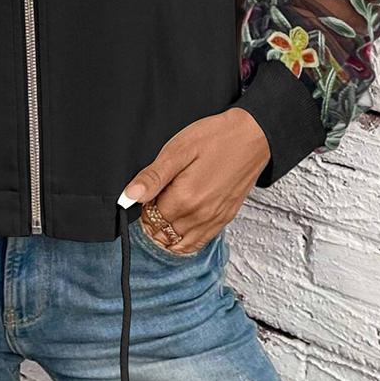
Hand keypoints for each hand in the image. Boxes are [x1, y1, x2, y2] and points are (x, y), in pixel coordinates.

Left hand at [118, 107, 270, 254]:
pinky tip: (182, 223)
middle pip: (163, 233)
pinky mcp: (225, 219)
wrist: (251, 136)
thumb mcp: (177, 150)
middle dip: (153, 219)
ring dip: (167, 232)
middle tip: (156, 197)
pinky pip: (199, 243)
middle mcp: (200, 216)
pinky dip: (185, 240)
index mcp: (185, 199)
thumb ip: (152, 177)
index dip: (144, 205)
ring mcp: (214, 220)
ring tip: (167, 208)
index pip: (150, 218)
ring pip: (179, 244)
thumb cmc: (214, 138)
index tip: (148, 191)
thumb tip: (128, 197)